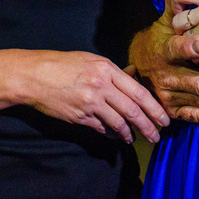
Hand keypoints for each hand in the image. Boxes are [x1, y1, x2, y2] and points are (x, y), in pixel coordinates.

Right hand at [19, 50, 168, 142]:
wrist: (34, 76)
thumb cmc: (62, 64)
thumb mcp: (90, 60)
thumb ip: (113, 71)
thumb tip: (133, 76)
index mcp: (106, 69)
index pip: (138, 91)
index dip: (154, 107)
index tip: (164, 118)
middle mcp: (100, 86)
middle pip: (132, 110)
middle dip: (148, 125)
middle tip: (157, 135)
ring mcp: (90, 103)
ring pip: (118, 122)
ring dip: (130, 133)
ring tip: (136, 138)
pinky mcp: (79, 117)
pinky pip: (101, 128)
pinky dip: (111, 133)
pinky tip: (116, 135)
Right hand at [128, 0, 198, 122]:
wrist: (143, 65)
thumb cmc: (163, 37)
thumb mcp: (166, 20)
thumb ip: (174, 1)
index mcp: (164, 50)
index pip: (176, 50)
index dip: (189, 48)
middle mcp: (165, 76)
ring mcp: (169, 95)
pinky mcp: (174, 110)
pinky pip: (196, 116)